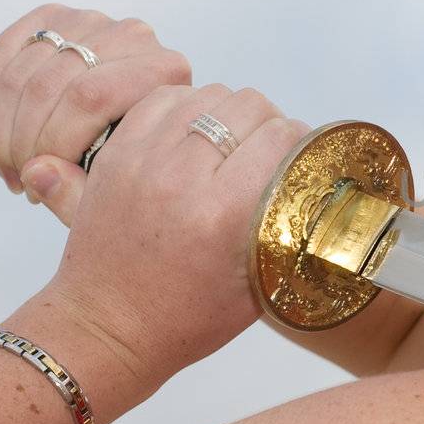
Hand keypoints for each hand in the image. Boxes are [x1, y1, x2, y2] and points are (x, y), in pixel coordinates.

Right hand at [0, 3, 191, 214]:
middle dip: (22, 140)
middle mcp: (131, 35)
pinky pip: (1, 55)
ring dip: (0, 128)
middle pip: (51, 84)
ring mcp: (91, 21)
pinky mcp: (53, 16)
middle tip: (19, 177)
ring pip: (21, 72)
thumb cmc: (137, 155)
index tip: (42, 176)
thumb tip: (36, 173)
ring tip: (6, 166)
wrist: (134, 112)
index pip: (89, 97)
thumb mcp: (127, 177)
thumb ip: (89, 185)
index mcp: (163, 69)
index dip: (54, 140)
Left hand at [38, 83, 312, 388]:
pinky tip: (195, 129)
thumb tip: (316, 176)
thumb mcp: (258, 284)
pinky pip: (162, 99)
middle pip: (246, 105)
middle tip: (268, 147)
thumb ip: (291, 228)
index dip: (300, 140)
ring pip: (206, 94)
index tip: (301, 155)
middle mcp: (181, 178)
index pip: (280, 137)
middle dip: (268, 121)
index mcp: (222, 213)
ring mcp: (143, 161)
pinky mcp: (116, 154)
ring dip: (228, 110)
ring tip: (231, 138)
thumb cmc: (187, 318)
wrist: (107, 329)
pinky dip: (186, 104)